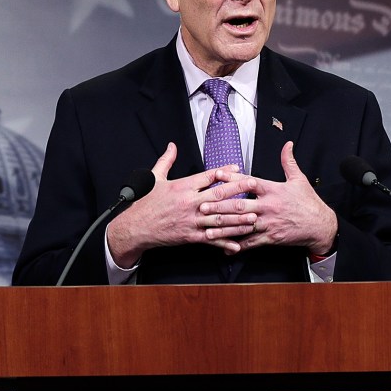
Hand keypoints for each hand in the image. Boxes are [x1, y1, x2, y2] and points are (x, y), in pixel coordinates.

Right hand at [106, 142, 256, 266]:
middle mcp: (189, 203)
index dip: (224, 172)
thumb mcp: (155, 178)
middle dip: (238, 190)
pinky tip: (238, 244)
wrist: (136, 227)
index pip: (207, 176)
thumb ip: (166, 161)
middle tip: (254, 186)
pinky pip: (211, 239)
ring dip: (238, 218)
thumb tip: (172, 146)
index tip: (238, 169)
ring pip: (219, 218)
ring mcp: (191, 220)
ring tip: (254, 216)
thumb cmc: (145, 203)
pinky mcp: (190, 236)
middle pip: (218, 195)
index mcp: (182, 187)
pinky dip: (225, 242)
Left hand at [199, 141, 337, 254]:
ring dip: (224, 228)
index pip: (249, 182)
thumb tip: (287, 144)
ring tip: (207, 230)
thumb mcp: (299, 180)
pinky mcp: (271, 238)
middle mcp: (268, 206)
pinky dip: (238, 246)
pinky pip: (252, 243)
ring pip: (243, 226)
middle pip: (241, 206)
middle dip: (220, 207)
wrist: (321, 226)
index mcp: (273, 190)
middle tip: (202, 207)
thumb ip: (289, 162)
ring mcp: (269, 223)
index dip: (232, 178)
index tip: (216, 175)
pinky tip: (225, 249)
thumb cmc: (308, 202)